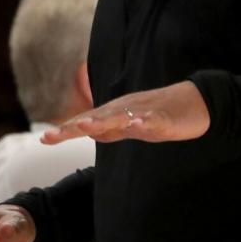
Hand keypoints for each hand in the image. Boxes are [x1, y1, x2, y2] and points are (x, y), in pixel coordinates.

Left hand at [42, 81, 210, 145]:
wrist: (196, 103)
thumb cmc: (160, 114)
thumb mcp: (130, 127)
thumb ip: (109, 130)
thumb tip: (89, 133)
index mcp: (115, 114)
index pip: (86, 122)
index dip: (65, 131)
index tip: (44, 139)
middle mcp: (124, 110)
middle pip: (95, 119)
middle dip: (72, 127)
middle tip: (51, 134)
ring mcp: (143, 113)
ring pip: (119, 118)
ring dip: (101, 122)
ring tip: (83, 128)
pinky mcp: (164, 118)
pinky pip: (152, 120)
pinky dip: (143, 122)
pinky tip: (136, 125)